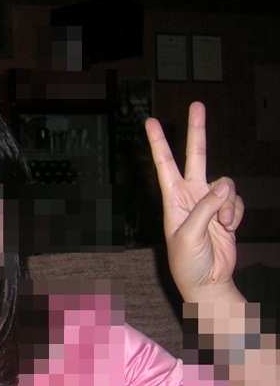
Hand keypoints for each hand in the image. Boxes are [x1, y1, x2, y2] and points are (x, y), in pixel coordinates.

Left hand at [144, 101, 244, 302]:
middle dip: (196, 130)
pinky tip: (229, 229)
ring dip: (228, 203)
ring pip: (226, 183)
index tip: (150, 122)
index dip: (158, 143)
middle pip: (195, 156)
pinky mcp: (226, 211)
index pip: (164, 164)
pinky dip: (236, 213)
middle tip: (196, 104)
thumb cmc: (188, 261)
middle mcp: (190, 195)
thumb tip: (223, 185)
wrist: (208, 280)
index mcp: (172, 199)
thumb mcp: (188, 235)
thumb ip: (205, 209)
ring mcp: (209, 201)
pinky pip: (236, 200)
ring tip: (223, 225)